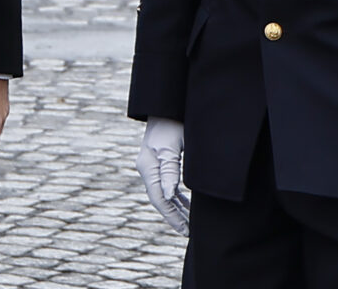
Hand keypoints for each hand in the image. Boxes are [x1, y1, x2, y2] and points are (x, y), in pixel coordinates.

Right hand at [135, 117, 188, 234]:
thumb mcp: (173, 147)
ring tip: (191, 224)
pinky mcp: (158, 161)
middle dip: (175, 217)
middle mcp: (147, 167)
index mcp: (148, 166)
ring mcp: (152, 165)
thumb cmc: (173, 123)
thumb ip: (170, 171)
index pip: (159, 198)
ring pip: (163, 193)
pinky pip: (165, 185)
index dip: (172, 216)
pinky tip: (186, 206)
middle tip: (190, 234)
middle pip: (160, 199)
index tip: (185, 230)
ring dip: (177, 208)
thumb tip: (168, 195)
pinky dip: (176, 197)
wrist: (168, 104)